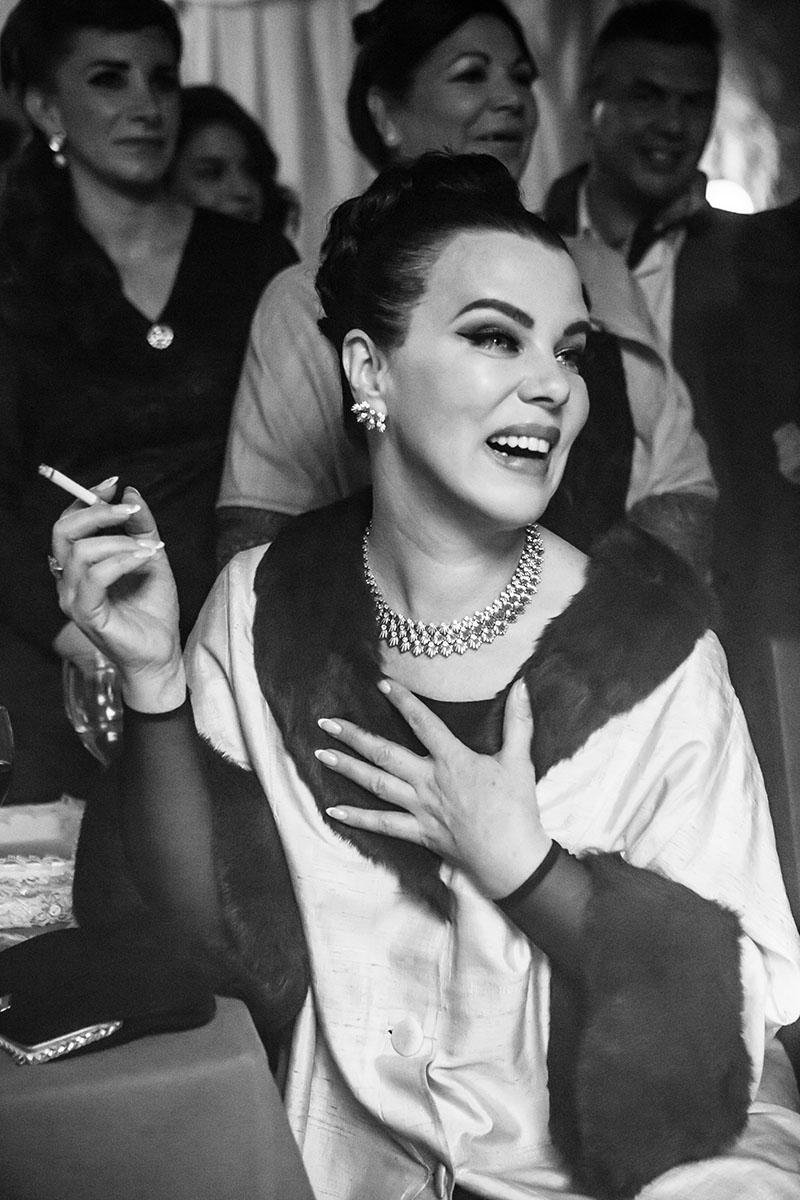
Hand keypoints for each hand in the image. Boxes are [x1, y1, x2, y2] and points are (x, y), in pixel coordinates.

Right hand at [51, 479, 184, 710]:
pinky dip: (122, 560)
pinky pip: (95, 577)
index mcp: (79, 565)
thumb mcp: (152, 556)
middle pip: (63, 531)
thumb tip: (131, 493)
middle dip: (97, 512)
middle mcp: (69, 580)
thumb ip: (142, 527)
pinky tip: (144, 558)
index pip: (68, 523)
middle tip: (130, 511)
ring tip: (149, 548)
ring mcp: (73, 598)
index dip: (86, 499)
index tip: (114, 485)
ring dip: (120, 541)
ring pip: (81, 552)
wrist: (162, 652)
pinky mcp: (86, 614)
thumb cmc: (154, 610)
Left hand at [315, 677, 551, 898]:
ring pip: (376, 784)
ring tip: (322, 755)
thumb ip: (518, 720)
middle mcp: (429, 781)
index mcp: (453, 760)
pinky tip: (334, 811)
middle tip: (327, 723)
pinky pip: (382, 825)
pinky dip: (357, 818)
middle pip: (384, 753)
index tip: (382, 683)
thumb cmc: (516, 809)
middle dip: (354, 736)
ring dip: (348, 768)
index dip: (403, 701)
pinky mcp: (419, 833)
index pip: (423, 723)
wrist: (512, 859)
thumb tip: (522, 685)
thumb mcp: (519, 760)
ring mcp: (420, 808)